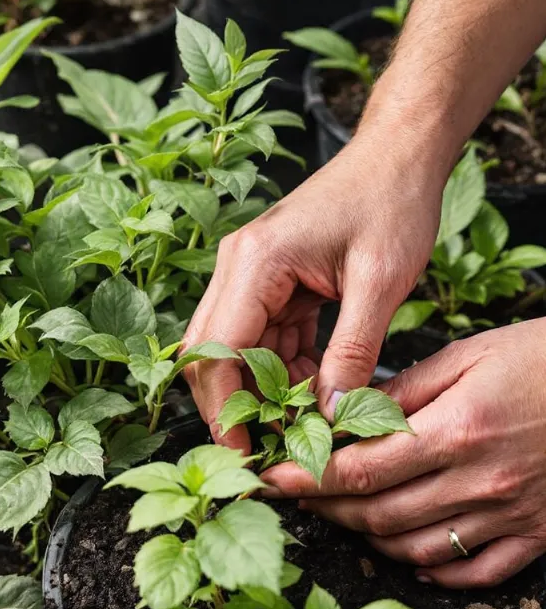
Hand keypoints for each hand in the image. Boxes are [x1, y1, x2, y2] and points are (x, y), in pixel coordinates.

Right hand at [182, 131, 444, 452]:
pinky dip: (282, 368)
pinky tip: (315, 384)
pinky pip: (261, 339)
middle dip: (234, 405)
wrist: (398, 153)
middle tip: (268, 448)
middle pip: (209, 354)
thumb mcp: (380, 282)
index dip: (225, 410)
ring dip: (263, 389)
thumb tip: (332, 416)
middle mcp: (237, 268)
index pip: (217, 350)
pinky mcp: (267, 282)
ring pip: (234, 352)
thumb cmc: (391, 200)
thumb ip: (352, 352)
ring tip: (306, 418)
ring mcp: (248, 275)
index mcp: (254, 263)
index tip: (244, 455)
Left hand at [261, 320, 545, 587]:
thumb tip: (347, 414)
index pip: (359, 469)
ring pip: (416, 547)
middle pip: (378, 513)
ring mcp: (511, 515)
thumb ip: (403, 391)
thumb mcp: (470, 356)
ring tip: (340, 515)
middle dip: (326, 508)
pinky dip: (434, 569)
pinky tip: (409, 555)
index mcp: (457, 431)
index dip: (307, 478)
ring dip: (367, 536)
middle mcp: (480, 482)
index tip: (271, 478)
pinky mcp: (537, 534)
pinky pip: (475, 571)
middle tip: (296, 495)